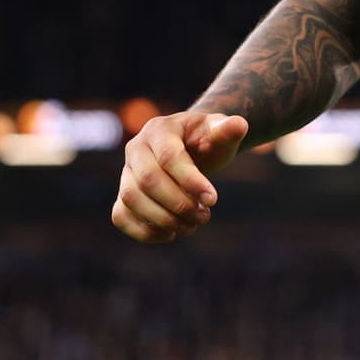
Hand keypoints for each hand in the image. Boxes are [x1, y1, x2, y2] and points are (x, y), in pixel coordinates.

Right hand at [111, 111, 248, 242]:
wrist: (191, 150)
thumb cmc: (207, 141)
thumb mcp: (220, 132)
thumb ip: (228, 129)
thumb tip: (239, 125)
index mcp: (159, 129)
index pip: (168, 156)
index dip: (190, 181)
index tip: (213, 200)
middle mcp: (136, 148)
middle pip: (147, 180)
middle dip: (177, 203)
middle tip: (204, 216)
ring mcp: (126, 172)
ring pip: (131, 199)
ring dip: (162, 219)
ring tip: (191, 226)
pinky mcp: (123, 195)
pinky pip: (120, 215)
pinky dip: (143, 231)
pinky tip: (171, 234)